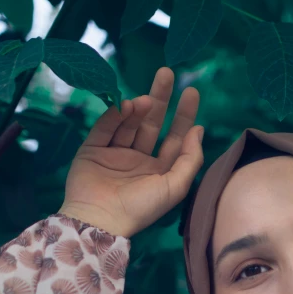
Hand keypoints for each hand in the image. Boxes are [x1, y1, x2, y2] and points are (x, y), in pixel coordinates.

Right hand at [59, 67, 203, 237]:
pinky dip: (115, 115)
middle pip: (153, 123)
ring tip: (144, 99)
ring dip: (138, 108)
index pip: (175, 138)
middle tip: (167, 73)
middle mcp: (138, 161)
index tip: (190, 92)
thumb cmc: (141, 208)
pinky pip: (105, 127)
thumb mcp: (174, 187)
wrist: (100, 220)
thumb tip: (199, 131)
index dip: (184, 116)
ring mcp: (115, 154)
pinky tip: (125, 106)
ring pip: (130, 123)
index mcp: (159, 171)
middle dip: (161, 99)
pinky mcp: (92, 150)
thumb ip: (190, 159)